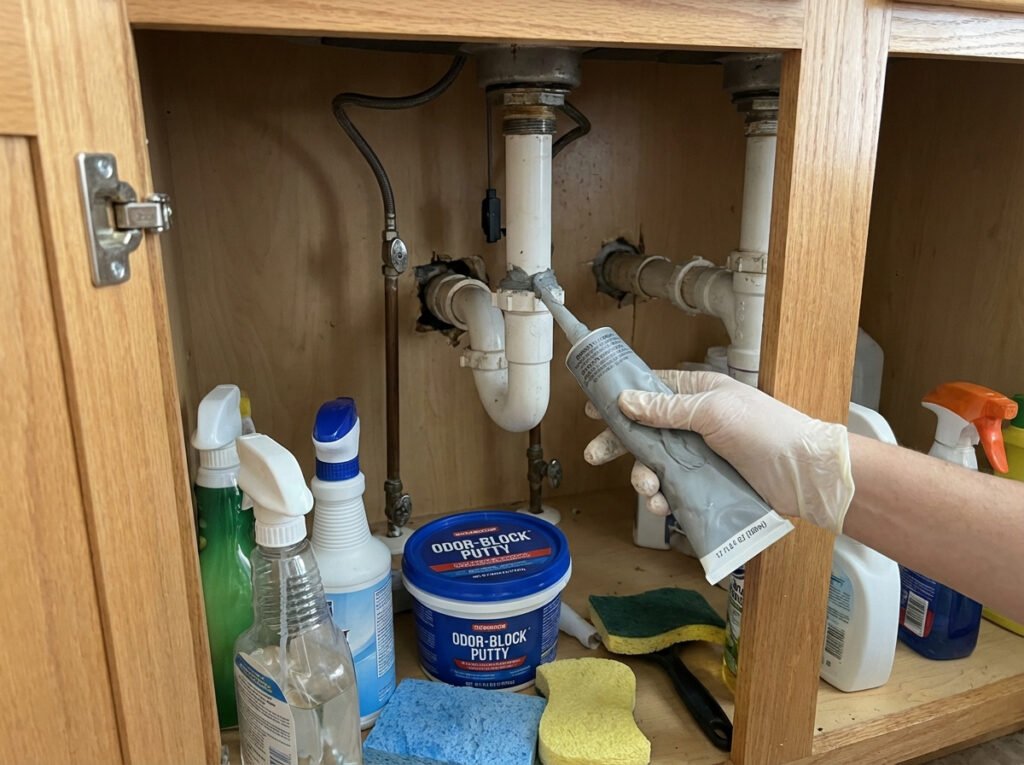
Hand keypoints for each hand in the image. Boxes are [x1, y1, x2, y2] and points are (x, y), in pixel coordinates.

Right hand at [583, 370, 854, 533]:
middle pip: (646, 431)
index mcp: (699, 393)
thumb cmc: (764, 430)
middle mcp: (697, 423)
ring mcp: (702, 456)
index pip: (652, 390)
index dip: (622, 398)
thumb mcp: (712, 410)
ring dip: (644, 478)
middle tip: (593, 456)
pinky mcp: (708, 485)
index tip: (594, 409)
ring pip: (657, 465)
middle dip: (620, 445)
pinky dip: (664, 499)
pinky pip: (675, 491)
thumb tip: (626, 400)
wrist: (804, 475)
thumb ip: (667, 408)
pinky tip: (663, 506)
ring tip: (648, 490)